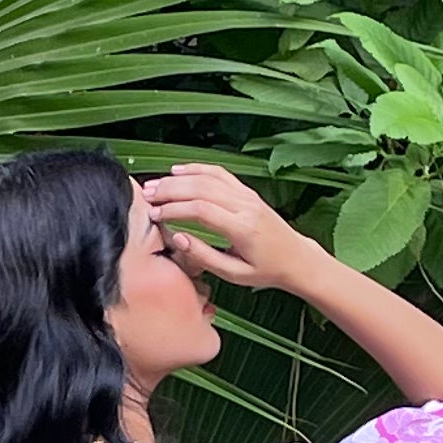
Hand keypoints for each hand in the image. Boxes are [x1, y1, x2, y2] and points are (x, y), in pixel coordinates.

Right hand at [143, 164, 320, 292]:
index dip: (174, 209)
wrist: (296, 258)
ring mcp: (247, 196)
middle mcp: (245, 206)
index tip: (155, 215)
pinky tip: (178, 170)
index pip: (201, 210)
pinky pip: (220, 174)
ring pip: (208, 178)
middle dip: (170, 190)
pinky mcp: (247, 192)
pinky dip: (197, 169)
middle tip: (146, 196)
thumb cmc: (266, 270)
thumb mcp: (234, 274)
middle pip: (201, 188)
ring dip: (178, 179)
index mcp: (242, 228)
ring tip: (155, 185)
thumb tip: (178, 239)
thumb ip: (204, 256)